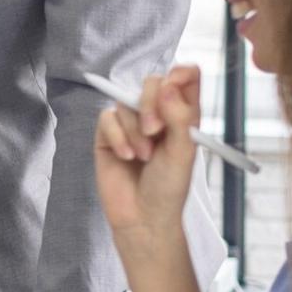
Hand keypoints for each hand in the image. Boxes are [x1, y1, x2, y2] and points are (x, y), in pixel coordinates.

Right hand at [94, 65, 202, 242]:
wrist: (143, 217)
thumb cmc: (169, 187)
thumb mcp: (183, 151)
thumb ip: (179, 116)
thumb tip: (167, 83)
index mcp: (182, 114)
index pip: (184, 78)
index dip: (180, 75)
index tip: (174, 85)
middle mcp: (157, 113)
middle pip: (152, 82)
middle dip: (150, 103)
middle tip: (155, 131)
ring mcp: (130, 123)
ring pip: (125, 102)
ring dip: (135, 131)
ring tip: (143, 157)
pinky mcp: (107, 135)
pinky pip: (107, 118)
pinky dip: (117, 137)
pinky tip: (126, 157)